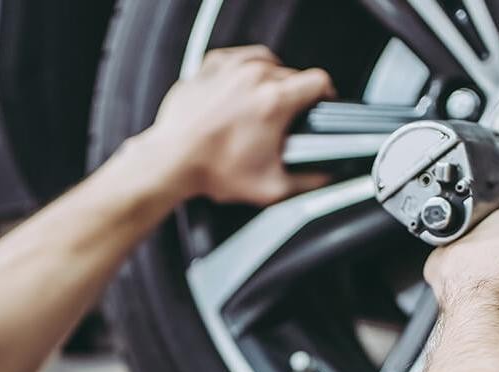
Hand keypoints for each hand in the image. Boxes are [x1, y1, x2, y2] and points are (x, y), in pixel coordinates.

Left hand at [138, 46, 334, 204]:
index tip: (321, 103)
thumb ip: (310, 181)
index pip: (318, 81)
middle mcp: (253, 77)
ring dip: (271, 79)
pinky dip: (245, 69)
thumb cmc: (212, 170)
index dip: (325, 94)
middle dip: (294, 95)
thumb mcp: (271, 187)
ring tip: (264, 102)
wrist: (171, 162)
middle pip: (292, 74)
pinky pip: (240, 57)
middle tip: (284, 119)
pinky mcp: (211, 66)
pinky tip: (242, 88)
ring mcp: (230, 68)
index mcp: (274, 101)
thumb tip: (327, 176)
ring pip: (268, 61)